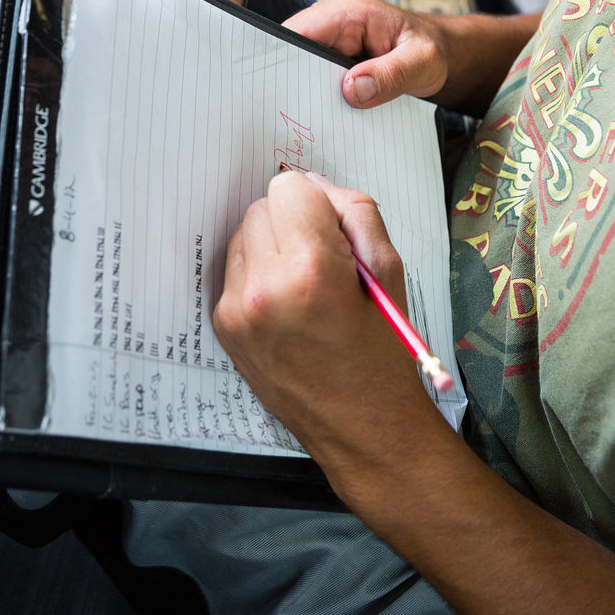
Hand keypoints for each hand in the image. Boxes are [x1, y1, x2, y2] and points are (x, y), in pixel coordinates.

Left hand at [214, 171, 433, 476]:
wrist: (362, 427)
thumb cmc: (383, 350)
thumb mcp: (390, 270)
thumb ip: (354, 212)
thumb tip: (313, 187)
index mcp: (309, 268)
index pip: (289, 187)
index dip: (319, 203)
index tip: (336, 233)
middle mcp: (263, 286)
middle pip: (262, 207)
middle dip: (293, 221)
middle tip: (325, 260)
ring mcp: (237, 309)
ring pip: (243, 234)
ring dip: (271, 244)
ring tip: (305, 284)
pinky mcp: (224, 326)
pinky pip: (235, 269)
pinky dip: (258, 273)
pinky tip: (287, 303)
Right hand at [284, 0, 452, 107]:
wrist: (443, 54)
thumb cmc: (433, 50)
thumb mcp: (423, 62)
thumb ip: (392, 74)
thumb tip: (353, 89)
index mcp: (349, 13)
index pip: (299, 31)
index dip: (284, 59)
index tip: (283, 91)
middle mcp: (333, 24)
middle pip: (292, 53)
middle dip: (293, 83)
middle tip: (299, 116)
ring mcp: (332, 44)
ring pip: (301, 70)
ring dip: (306, 94)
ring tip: (314, 121)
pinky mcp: (334, 63)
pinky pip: (316, 80)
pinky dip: (319, 99)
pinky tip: (325, 118)